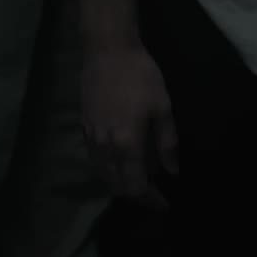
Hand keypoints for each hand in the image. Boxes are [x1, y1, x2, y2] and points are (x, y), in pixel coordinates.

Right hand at [81, 44, 179, 213]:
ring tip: (139, 182)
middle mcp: (105, 147)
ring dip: (120, 185)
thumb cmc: (141, 76)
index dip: (150, 200)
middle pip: (117, 185)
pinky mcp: (83, 127)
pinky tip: (120, 163)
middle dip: (136, 196)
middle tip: (154, 197)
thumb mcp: (163, 107)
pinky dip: (108, 170)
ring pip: (103, 175)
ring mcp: (91, 138)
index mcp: (127, 145)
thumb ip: (167, 143)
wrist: (107, 50)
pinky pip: (95, 160)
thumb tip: (173, 171)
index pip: (136, 186)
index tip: (165, 205)